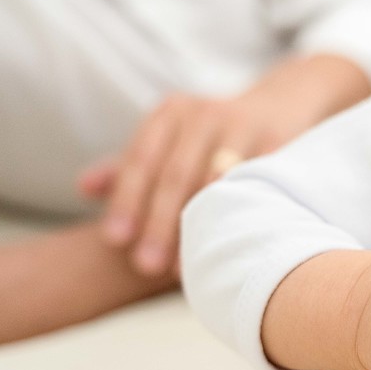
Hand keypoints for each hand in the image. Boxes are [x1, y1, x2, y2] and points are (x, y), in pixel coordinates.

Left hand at [79, 55, 369, 276]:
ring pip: (215, 182)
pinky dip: (242, 215)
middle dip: (159, 223)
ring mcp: (245, 126)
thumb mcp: (174, 138)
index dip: (126, 200)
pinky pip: (256, 184)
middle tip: (145, 265)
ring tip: (186, 267)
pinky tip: (233, 244)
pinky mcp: (280, 142)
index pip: (141, 159)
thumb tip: (85, 189)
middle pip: (175, 174)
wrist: (285, 103)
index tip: (115, 241)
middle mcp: (205, 114)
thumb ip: (131, 165)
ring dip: (200, 226)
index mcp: (172, 112)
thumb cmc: (218, 133)